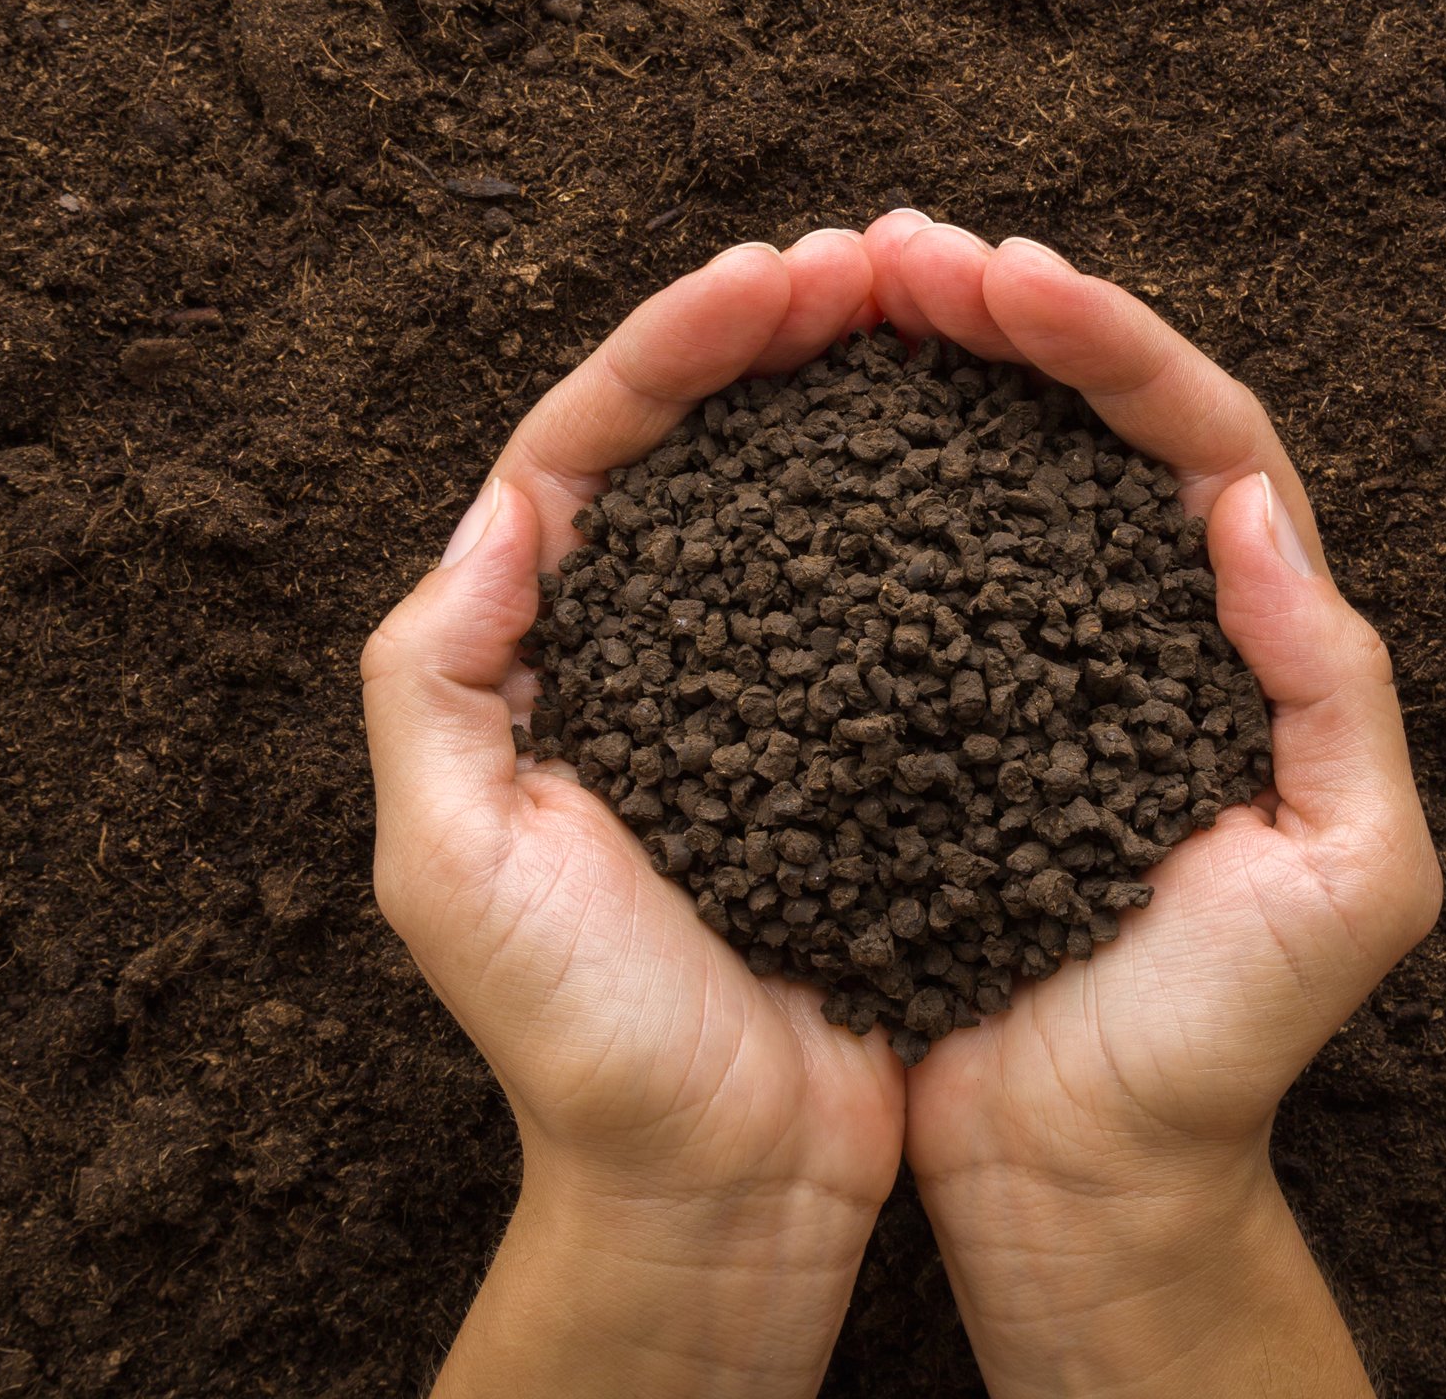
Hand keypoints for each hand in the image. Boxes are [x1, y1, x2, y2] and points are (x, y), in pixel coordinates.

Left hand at [361, 232, 902, 1398]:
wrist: (719, 1187)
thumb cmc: (582, 1042)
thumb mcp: (451, 863)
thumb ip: (439, 677)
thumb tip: (508, 501)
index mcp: (542, 653)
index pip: (596, 445)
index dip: (681, 344)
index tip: (779, 276)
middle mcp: (655, 648)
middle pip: (709, 443)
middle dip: (782, 334)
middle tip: (882, 259)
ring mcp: (766, 691)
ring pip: (811, 498)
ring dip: (869, 397)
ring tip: (950, 311)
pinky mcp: (865, 748)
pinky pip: (901, 600)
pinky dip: (942, 516)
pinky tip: (1006, 459)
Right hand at [866, 213, 1442, 1397]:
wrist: (1092, 1180)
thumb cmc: (1222, 1049)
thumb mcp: (1347, 881)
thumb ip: (1333, 692)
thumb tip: (1252, 508)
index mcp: (1254, 645)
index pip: (1196, 438)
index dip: (1106, 339)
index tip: (996, 276)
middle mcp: (1146, 630)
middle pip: (1087, 423)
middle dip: (1001, 316)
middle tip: (892, 253)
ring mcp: (1038, 669)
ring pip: (992, 478)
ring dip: (924, 378)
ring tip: (833, 296)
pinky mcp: (942, 725)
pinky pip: (904, 579)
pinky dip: (858, 495)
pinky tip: (789, 447)